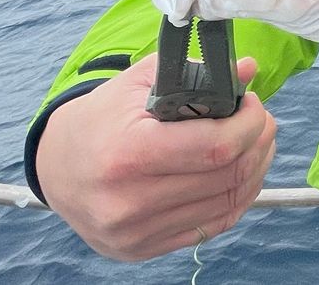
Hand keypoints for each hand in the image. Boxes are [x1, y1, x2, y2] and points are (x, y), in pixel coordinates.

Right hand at [35, 53, 276, 260]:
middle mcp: (130, 201)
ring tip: (256, 142)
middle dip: (258, 141)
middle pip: (228, 175)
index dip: (249, 123)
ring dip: (256, 168)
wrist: (57, 167)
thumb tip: (248, 69)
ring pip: (229, 202)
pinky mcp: (143, 249)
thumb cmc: (102, 118)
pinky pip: (215, 225)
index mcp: (127, 154)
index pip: (216, 147)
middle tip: (260, 120)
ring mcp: (137, 232)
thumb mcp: (139, 82)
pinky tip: (241, 172)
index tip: (252, 104)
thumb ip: (195, 71)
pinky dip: (239, 196)